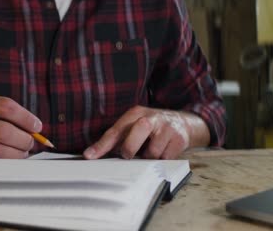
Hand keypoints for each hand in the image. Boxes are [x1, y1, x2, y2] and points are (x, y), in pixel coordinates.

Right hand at [0, 94, 41, 164]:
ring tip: (22, 153)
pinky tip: (10, 161)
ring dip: (16, 154)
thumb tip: (34, 129)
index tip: (37, 126)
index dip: (26, 118)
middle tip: (30, 143)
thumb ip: (5, 115)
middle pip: (4, 130)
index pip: (6, 107)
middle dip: (24, 139)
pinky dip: (5, 164)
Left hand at [83, 105, 208, 159]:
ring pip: (151, 153)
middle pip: (135, 136)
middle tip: (128, 155)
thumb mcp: (134, 125)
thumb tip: (93, 154)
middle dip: (129, 149)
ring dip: (147, 157)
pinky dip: (160, 160)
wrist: (182, 122)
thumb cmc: (151, 127)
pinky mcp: (179, 140)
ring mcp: (166, 128)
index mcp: (135, 113)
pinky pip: (165, 159)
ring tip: (150, 150)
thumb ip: (116, 138)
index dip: (102, 145)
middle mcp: (151, 118)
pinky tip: (162, 151)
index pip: (115, 130)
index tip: (89, 156)